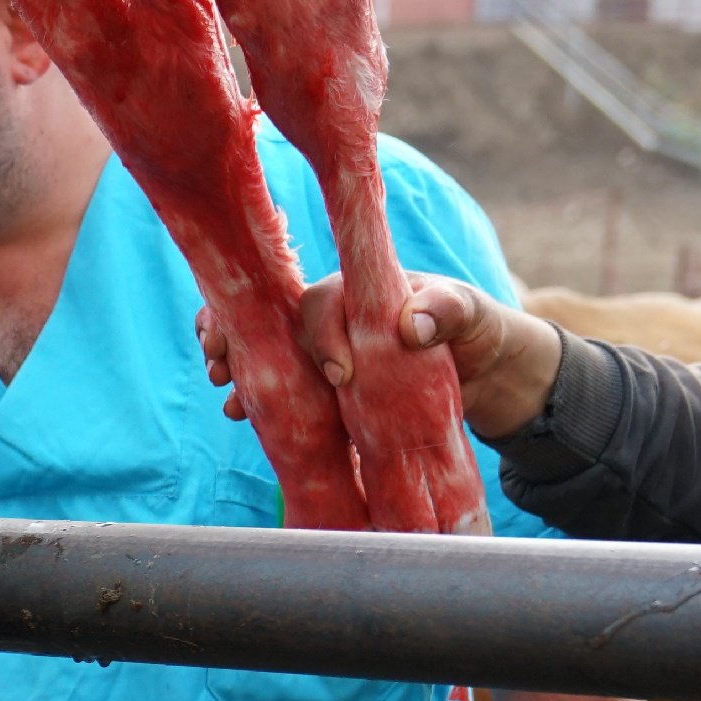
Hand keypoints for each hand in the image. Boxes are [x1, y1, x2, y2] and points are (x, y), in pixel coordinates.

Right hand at [209, 273, 567, 441]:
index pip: (322, 301)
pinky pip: (275, 383)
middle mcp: (333, 316)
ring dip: (234, 362)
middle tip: (219, 359)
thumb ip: (446, 309)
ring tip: (222, 386)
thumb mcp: (472, 313)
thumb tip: (408, 326)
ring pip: (262, 346)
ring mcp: (321, 350)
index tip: (341, 376)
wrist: (481, 372)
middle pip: (270, 314)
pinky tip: (237, 410)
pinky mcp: (319, 384)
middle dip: (239, 331)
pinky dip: (251, 393)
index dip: (320, 335)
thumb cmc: (475, 329)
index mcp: (361, 289)